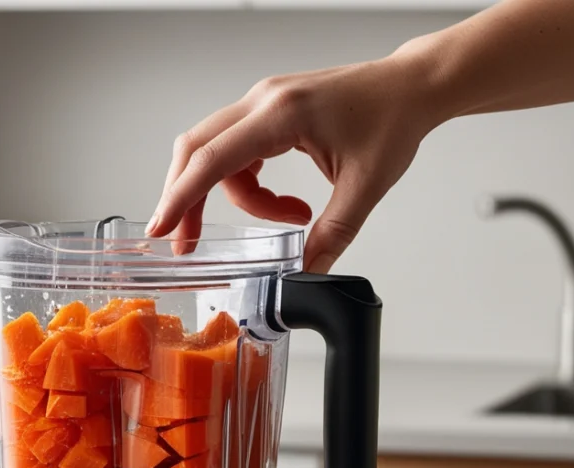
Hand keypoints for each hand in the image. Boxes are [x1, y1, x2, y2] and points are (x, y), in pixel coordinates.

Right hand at [146, 55, 433, 271]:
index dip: (181, 197)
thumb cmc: (394, 118)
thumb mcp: (364, 187)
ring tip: (286, 219)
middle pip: (197, 151)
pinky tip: (283, 202)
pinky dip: (248, 185)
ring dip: (234, 198)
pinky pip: (237, 152)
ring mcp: (263, 103)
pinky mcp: (268, 111)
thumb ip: (331, 235)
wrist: (411, 87)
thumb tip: (305, 275)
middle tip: (188, 243)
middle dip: (187, 199)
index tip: (162, 228)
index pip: (213, 159)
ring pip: (217, 155)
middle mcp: (263, 101)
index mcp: (282, 113)